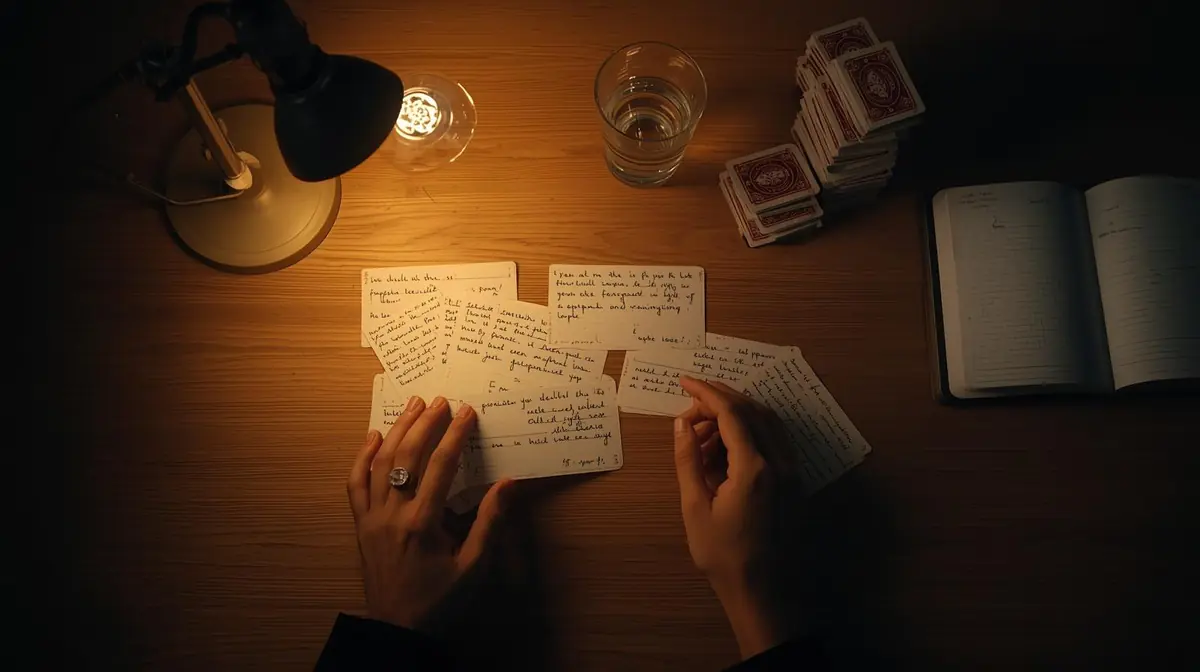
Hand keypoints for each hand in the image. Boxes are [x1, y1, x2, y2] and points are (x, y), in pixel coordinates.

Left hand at [348, 396, 512, 630]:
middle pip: (407, 457)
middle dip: (424, 424)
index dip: (455, 435)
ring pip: (379, 464)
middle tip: (439, 400)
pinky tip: (374, 437)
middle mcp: (393, 515)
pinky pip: (355, 484)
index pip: (441, 467)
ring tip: (412, 406)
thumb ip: (489, 523)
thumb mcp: (474, 567)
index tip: (466, 412)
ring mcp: (372, 519)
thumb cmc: (441, 602)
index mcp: (423, 524)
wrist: (398, 630)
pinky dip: (362, 457)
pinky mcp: (361, 525)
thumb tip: (508, 484)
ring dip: (396, 431)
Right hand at [673, 376, 802, 658]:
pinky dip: (750, 433)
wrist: (765, 593)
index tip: (685, 382)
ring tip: (702, 433)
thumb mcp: (695, 509)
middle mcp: (780, 463)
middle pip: (752, 411)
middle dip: (719, 401)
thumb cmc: (724, 557)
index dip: (706, 393)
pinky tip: (727, 447)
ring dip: (735, 416)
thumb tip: (682, 424)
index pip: (731, 413)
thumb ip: (688, 461)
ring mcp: (793, 472)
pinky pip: (775, 442)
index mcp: (755, 468)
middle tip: (689, 408)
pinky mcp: (795, 483)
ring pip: (767, 424)